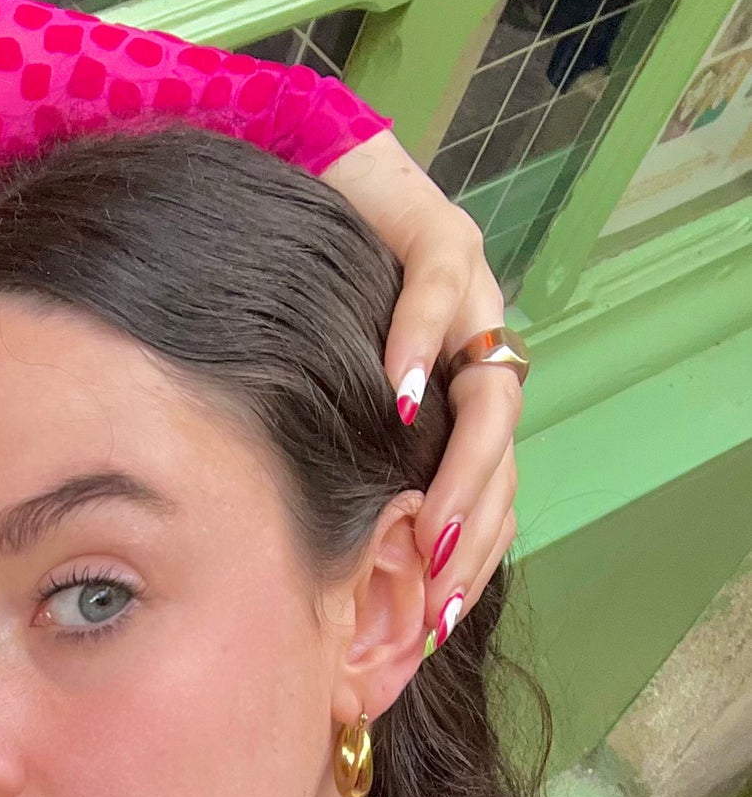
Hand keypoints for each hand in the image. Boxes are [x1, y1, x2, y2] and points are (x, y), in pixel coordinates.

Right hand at [321, 130, 520, 640]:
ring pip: (492, 393)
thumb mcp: (322, 396)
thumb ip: (340, 457)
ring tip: (433, 522)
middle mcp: (474, 349)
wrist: (298, 174)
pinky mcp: (439, 232)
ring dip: (465, 467)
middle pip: (500, 457)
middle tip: (437, 595)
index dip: (468, 556)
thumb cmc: (296, 296)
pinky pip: (438, 293)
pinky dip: (418, 346)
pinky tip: (397, 397)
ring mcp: (469, 293)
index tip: (433, 622)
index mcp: (454, 396)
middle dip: (472, 533)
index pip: (484, 489)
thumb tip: (317, 555)